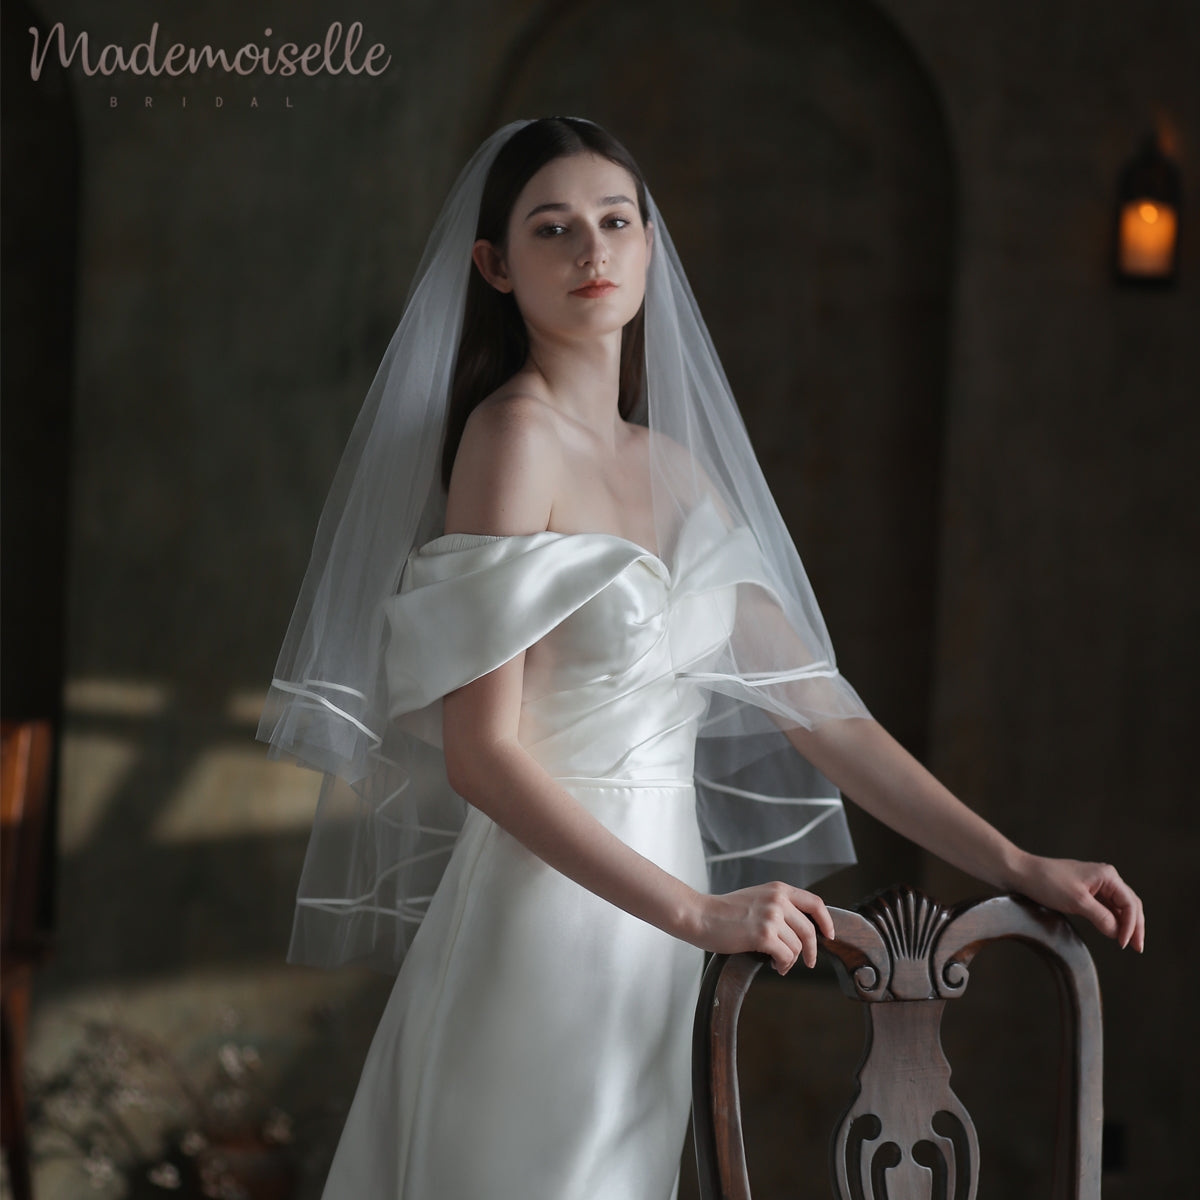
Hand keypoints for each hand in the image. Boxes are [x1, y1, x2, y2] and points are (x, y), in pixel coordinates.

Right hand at [688, 882, 834, 974]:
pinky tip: (773, 965)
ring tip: (778, 963)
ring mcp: (771, 917)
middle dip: (811, 951)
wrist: (700, 915)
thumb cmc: (723, 911)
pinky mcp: (763, 935)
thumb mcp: (756, 898)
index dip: (826, 921)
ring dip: (790, 960)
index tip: (828, 935)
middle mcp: (778, 900)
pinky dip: (782, 965)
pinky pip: (785, 956)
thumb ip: (778, 906)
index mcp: (778, 889)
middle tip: (808, 962)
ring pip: (797, 947)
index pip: (815, 903)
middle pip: (809, 931)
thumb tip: (799, 928)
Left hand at [1013, 854, 1144, 951]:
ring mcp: (1097, 885)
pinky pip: (1108, 907)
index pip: (1130, 903)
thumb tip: (1119, 934)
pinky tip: (1115, 933)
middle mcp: (1106, 878)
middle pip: (1130, 904)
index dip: (1131, 925)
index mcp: (1107, 876)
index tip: (1124, 944)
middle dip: (1136, 926)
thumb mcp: (1077, 901)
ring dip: (1127, 924)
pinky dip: (1114, 920)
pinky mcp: (1087, 892)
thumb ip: (1101, 917)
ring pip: (1121, 907)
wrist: (1022, 873)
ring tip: (1131, 944)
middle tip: (1138, 948)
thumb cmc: (1047, 882)